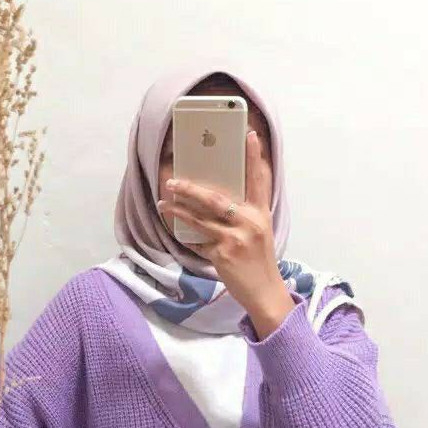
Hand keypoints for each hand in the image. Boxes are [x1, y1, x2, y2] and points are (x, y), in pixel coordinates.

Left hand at [156, 130, 294, 337]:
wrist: (264, 291)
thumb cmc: (260, 260)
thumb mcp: (260, 231)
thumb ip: (245, 213)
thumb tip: (220, 198)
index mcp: (260, 214)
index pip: (259, 180)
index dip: (254, 157)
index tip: (250, 136)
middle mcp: (248, 223)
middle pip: (214, 199)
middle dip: (191, 188)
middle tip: (173, 181)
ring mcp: (234, 239)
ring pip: (199, 219)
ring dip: (178, 210)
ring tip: (163, 202)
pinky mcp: (221, 254)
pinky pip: (197, 241)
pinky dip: (186, 236)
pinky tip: (177, 230)